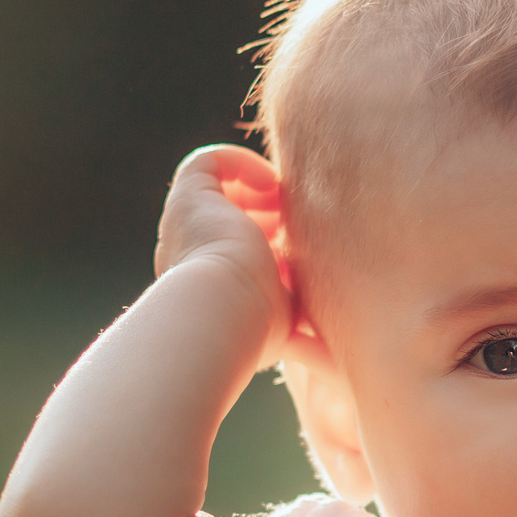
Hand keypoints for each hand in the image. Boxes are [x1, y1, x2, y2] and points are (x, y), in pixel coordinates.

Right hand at [153, 145, 292, 368]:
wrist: (222, 309)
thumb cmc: (257, 325)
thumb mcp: (284, 325)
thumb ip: (299, 323)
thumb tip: (331, 354)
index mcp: (210, 285)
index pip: (239, 256)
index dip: (273, 247)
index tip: (300, 259)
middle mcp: (192, 253)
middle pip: (228, 223)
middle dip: (267, 219)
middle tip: (294, 232)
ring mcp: (186, 224)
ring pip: (218, 192)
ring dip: (258, 193)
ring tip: (284, 210)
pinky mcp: (188, 196)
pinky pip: (209, 162)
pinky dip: (243, 163)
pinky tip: (270, 185)